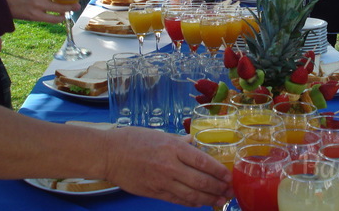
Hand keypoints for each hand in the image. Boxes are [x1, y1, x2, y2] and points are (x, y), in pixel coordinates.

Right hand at [104, 128, 231, 206]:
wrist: (109, 154)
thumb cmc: (133, 139)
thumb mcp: (159, 134)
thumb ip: (179, 141)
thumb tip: (194, 142)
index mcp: (173, 147)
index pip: (202, 161)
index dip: (218, 171)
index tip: (228, 176)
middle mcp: (170, 165)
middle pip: (201, 181)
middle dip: (218, 188)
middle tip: (230, 191)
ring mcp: (162, 181)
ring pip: (191, 194)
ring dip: (209, 199)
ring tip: (221, 201)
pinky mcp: (154, 192)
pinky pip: (177, 200)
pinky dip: (191, 203)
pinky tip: (201, 203)